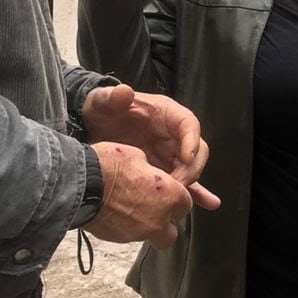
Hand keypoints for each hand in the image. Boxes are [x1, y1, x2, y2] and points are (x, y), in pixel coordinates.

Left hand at [82, 84, 219, 209]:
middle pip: (196, 150)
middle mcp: (173, 133)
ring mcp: (170, 153)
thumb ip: (112, 97)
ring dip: (194, 184)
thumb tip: (125, 92)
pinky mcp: (163, 169)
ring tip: (193, 202)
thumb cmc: (101, 111)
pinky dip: (194, 192)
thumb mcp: (102, 102)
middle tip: (176, 187)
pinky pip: (183, 181)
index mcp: (165, 113)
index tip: (186, 158)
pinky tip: (207, 205)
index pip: (188, 123)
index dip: (192, 140)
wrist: (90, 128)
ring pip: (192, 168)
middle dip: (191, 169)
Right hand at [84, 142, 193, 247]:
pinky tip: (118, 213)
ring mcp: (138, 233)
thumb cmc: (109, 166)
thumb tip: (149, 175)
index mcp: (169, 196)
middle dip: (167, 221)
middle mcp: (158, 219)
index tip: (169, 192)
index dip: (177, 197)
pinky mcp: (118, 240)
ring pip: (152, 237)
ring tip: (134, 210)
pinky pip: (130, 237)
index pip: (186, 204)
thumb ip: (152, 172)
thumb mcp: (137, 156)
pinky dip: (128, 228)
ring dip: (148, 227)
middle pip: (173, 231)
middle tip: (156, 208)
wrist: (81, 184)